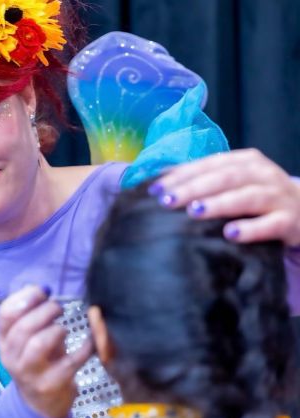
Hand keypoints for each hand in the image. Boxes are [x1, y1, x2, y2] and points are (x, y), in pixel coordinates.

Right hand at [0, 285, 92, 417]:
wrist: (40, 401)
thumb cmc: (37, 359)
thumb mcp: (28, 338)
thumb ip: (31, 313)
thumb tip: (42, 287)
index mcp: (3, 340)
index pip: (4, 315)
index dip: (24, 298)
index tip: (42, 291)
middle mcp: (11, 357)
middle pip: (23, 328)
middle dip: (45, 311)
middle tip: (58, 308)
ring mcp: (29, 373)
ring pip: (39, 344)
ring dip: (57, 330)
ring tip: (63, 328)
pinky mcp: (50, 385)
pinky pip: (69, 361)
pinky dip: (83, 348)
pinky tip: (88, 342)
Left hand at [150, 148, 299, 246]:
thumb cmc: (257, 199)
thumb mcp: (232, 184)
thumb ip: (201, 181)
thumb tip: (156, 183)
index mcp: (245, 161)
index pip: (208, 165)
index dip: (180, 175)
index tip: (154, 189)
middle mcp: (263, 174)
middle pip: (225, 177)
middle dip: (193, 189)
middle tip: (167, 201)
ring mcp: (278, 196)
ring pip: (247, 197)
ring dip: (219, 204)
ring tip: (195, 211)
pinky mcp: (291, 221)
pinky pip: (272, 224)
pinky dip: (251, 229)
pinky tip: (230, 234)